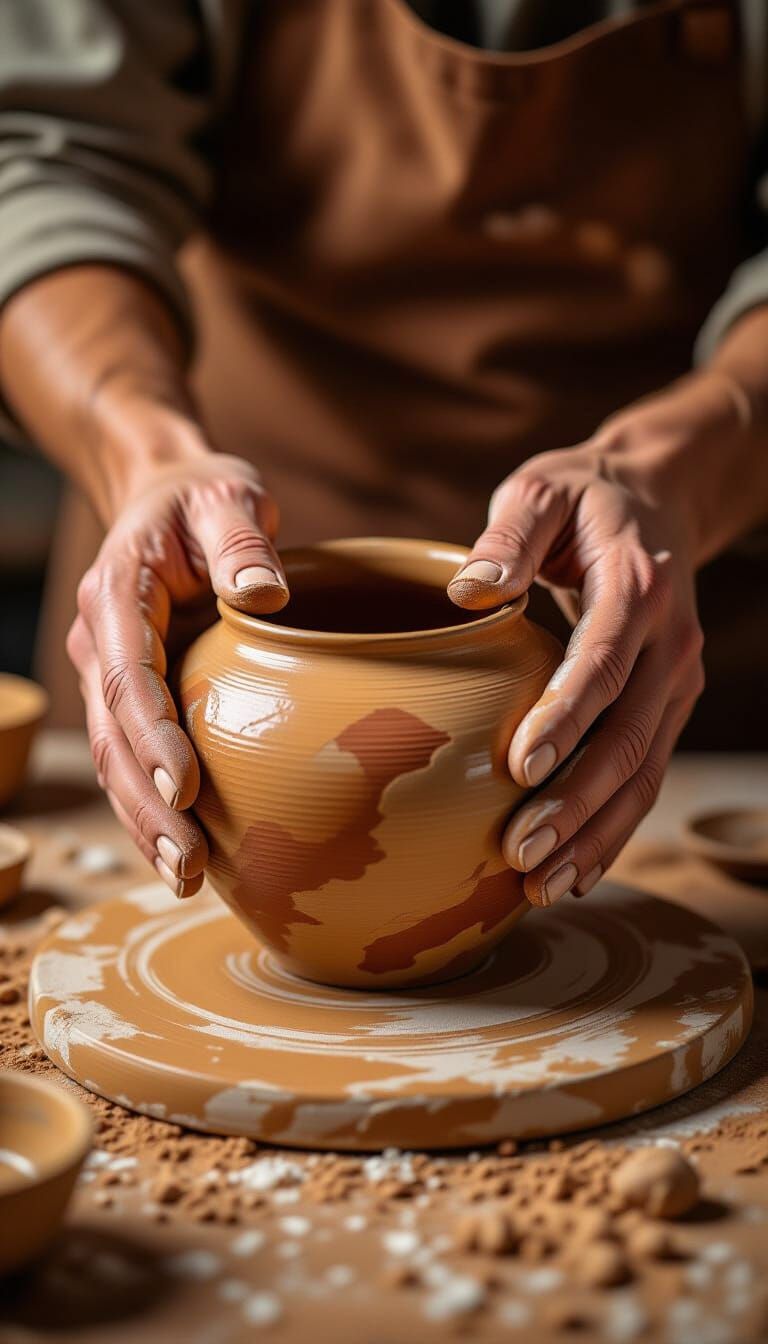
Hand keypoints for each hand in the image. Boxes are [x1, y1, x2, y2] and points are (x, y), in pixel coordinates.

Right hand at [67, 447, 287, 896]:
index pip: (129, 672)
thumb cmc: (203, 497)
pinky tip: (182, 850)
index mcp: (119, 591)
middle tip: (189, 864)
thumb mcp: (227, 495)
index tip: (188, 786)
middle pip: (113, 734)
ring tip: (186, 877)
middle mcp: (100, 638)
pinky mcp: (128, 693)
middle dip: (147, 803)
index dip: (153, 734)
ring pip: (114, 758)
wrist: (165, 496)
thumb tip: (268, 595)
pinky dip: (150, 804)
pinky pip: (130, 757)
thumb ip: (242, 540)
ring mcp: (107, 669)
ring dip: (144, 819)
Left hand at [447, 373, 748, 905]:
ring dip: (596, 832)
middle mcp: (672, 642)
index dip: (567, 715)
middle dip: (576, 801)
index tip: (520, 764)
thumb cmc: (583, 497)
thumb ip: (508, 536)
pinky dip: (615, 827)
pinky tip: (575, 871)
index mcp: (638, 587)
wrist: (658, 498)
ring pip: (645, 771)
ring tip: (541, 884)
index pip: (605, 661)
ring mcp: (678, 680)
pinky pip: (646, 774)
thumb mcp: (542, 490)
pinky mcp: (669, 705)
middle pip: (630, 736)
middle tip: (518, 851)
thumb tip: (468, 592)